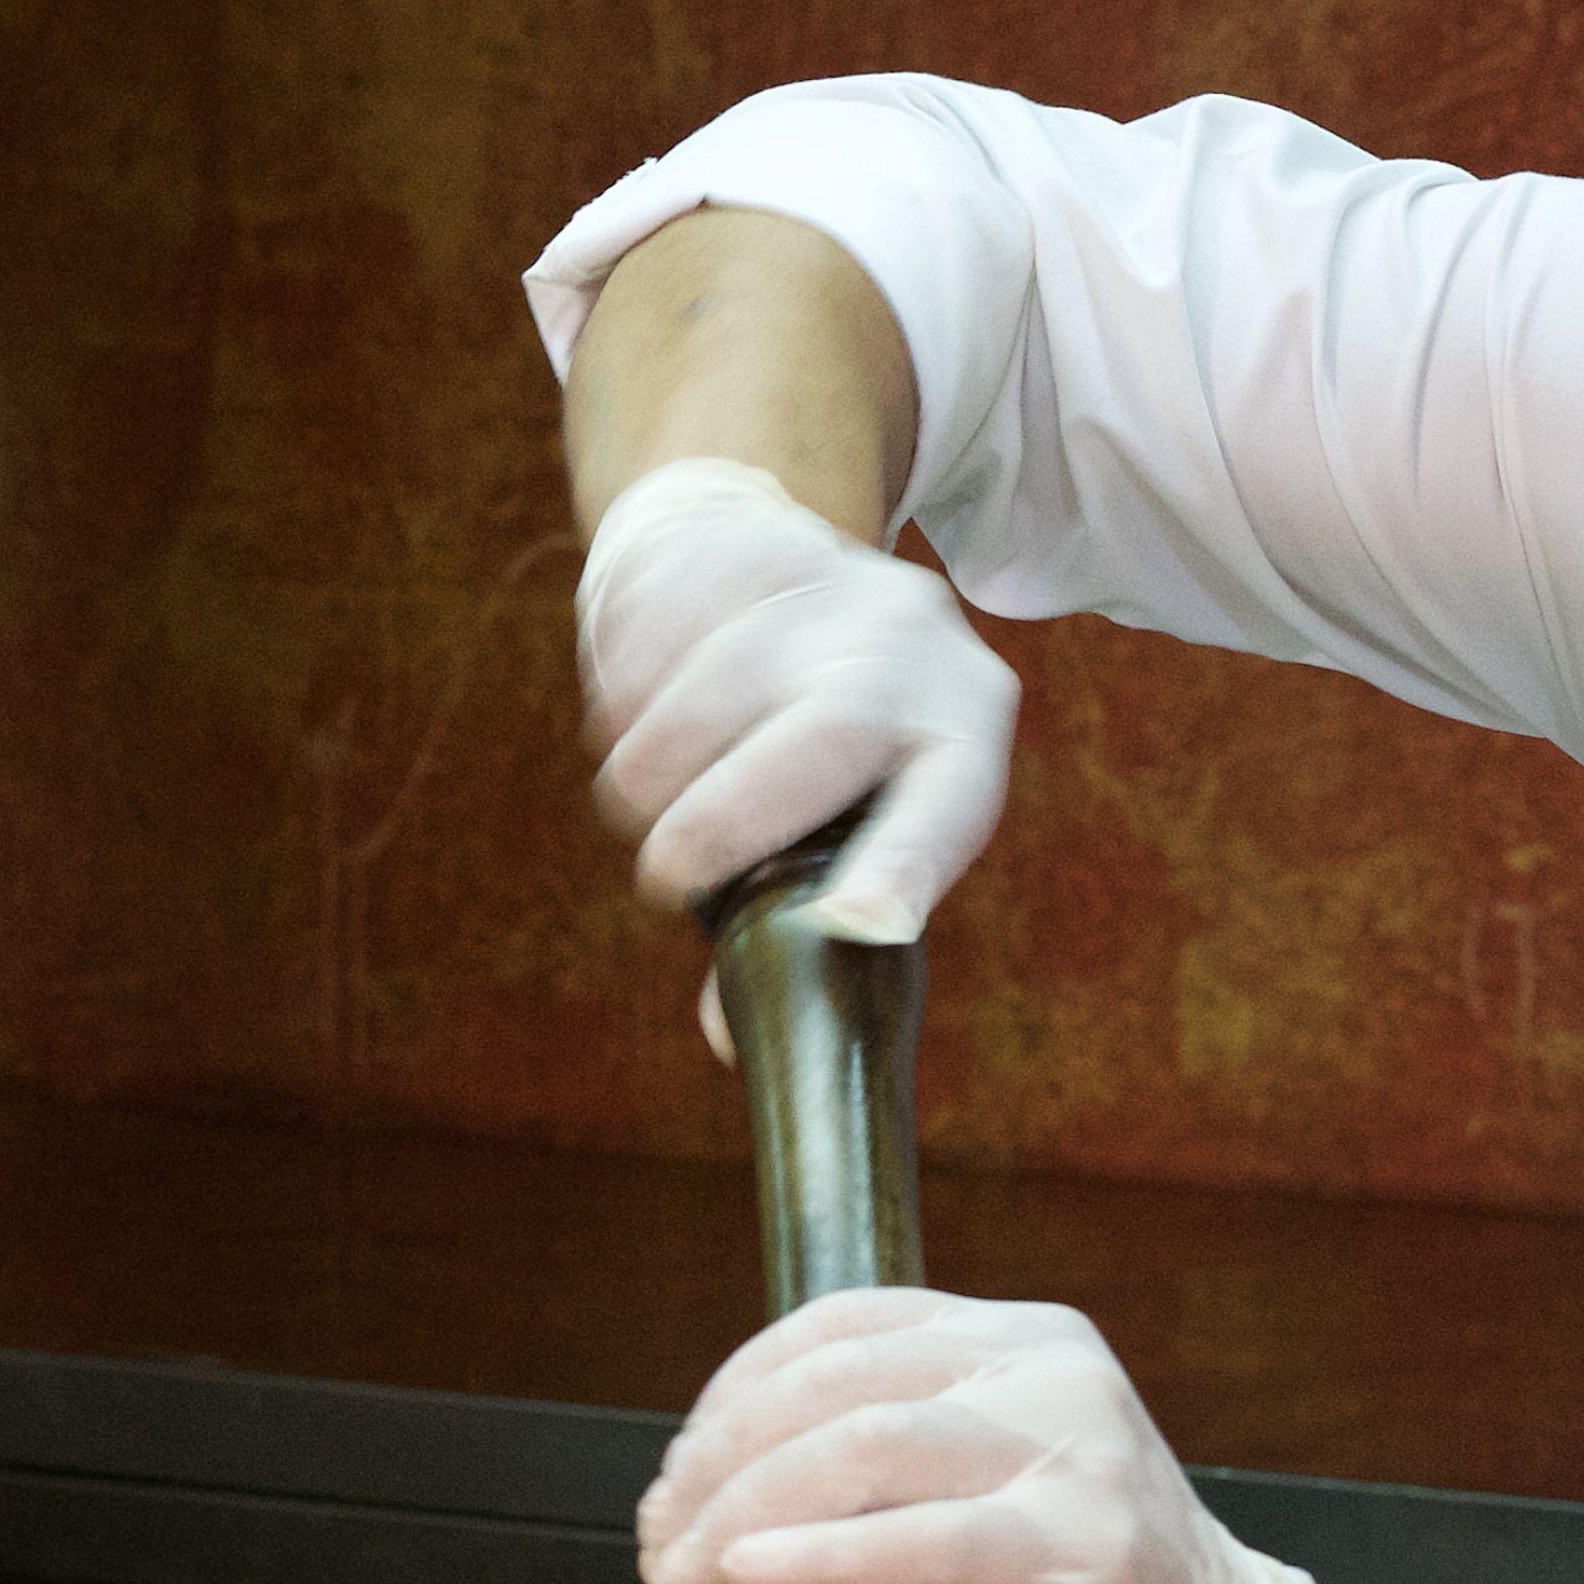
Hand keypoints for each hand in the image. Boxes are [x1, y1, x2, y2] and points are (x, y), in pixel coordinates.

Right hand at [575, 455, 1014, 945]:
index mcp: (961, 732)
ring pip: (723, 681)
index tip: (859, 924)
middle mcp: (914, 647)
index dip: (905, 868)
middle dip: (730, 818)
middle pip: (831, 732)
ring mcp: (830, 583)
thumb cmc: (810, 741)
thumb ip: (790, 926)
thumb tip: (730, 1038)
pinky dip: (623, 691)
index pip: (948, 808)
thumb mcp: (838, 817)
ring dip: (656, 763)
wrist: (765, 562)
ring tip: (635, 806)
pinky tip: (624, 718)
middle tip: (664, 881)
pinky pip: (662, 628)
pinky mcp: (742, 545)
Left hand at [639, 1290, 1400, 1583]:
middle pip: (834, 1387)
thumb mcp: (994, 1492)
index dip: (730, 1396)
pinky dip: (822, 1556)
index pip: (839, 1330)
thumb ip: (902, 1465)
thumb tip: (726, 1504)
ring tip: (684, 1571)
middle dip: (715, 1465)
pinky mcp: (1082, 1548)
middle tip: (660, 1542)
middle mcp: (1051, 1373)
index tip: (674, 1480)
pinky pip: (926, 1540)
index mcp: (1022, 1340)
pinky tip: (755, 1575)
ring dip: (742, 1511)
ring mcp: (1074, 1455)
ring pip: (864, 1446)